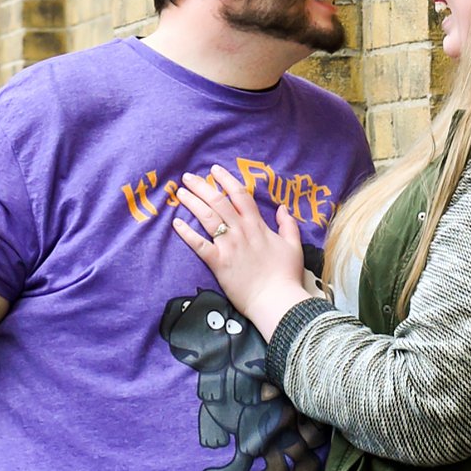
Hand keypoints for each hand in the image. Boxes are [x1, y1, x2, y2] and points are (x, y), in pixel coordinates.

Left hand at [171, 166, 309, 343]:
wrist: (277, 301)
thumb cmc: (286, 275)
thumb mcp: (293, 246)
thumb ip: (288, 224)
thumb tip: (282, 208)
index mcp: (257, 225)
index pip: (240, 195)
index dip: (226, 180)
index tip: (215, 170)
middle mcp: (241, 231)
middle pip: (218, 201)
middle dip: (202, 186)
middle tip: (188, 177)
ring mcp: (228, 246)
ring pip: (207, 217)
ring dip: (192, 202)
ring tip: (180, 193)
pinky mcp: (218, 262)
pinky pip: (199, 244)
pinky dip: (186, 233)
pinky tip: (176, 223)